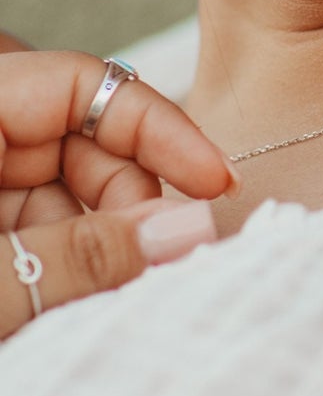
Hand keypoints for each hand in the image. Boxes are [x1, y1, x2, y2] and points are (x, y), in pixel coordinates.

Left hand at [0, 48, 234, 339]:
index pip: (86, 85)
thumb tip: (192, 231)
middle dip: (133, 203)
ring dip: (102, 246)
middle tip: (166, 264)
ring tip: (118, 303)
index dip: (161, 130)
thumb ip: (79, 256)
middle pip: (81, 142)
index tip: (216, 184)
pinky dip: (63, 270)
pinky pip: (32, 233)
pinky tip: (74, 309)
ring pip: (61, 196)